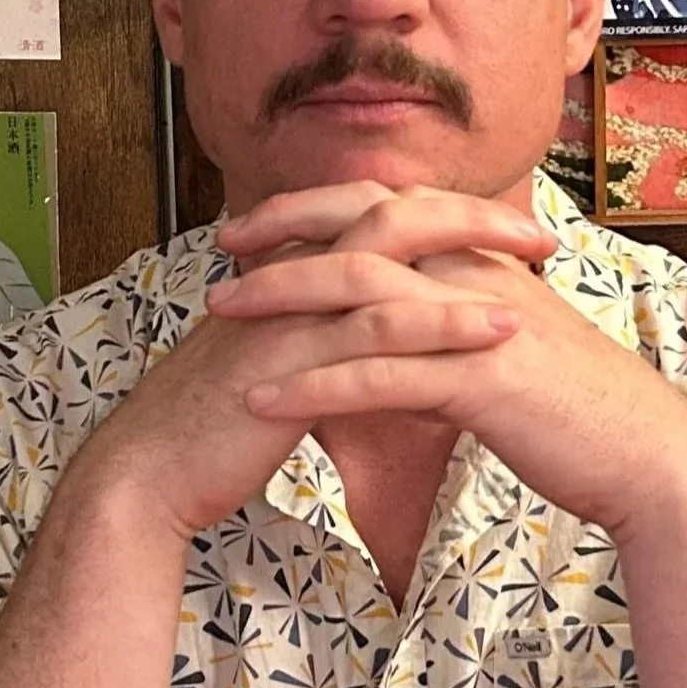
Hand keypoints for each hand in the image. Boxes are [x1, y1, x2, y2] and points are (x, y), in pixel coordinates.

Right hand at [73, 183, 551, 540]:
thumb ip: (326, 352)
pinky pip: (378, 328)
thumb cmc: (213, 428)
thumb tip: (381, 363)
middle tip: (537, 234)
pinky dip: (444, 322)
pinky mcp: (293, 357)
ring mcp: (289, 311)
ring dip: (471, 260)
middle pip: (393, 213)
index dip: (445, 217)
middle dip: (470, 216)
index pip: (378, 218)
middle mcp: (292, 276)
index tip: (507, 232)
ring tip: (537, 269)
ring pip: (391, 259)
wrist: (149, 474)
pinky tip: (497, 330)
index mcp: (292, 272)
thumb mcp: (281, 374)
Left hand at [206, 185, 686, 536]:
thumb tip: (393, 360)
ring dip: (281, 298)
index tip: (260, 221)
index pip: (386, 207)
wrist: (646, 456)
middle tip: (221, 246)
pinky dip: (312, 384)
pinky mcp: (477, 380)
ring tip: (221, 313)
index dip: (318, 206)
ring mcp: (476, 323)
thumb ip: (444, 346)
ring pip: (359, 292)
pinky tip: (260, 399)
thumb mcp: (501, 360)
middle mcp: (475, 275)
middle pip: (361, 228)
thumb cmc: (576, 412)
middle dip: (284, 232)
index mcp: (481, 262)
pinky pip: (377, 375)